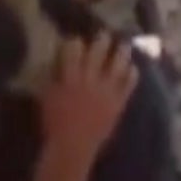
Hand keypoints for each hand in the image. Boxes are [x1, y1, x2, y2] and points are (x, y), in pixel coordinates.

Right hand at [36, 37, 140, 169]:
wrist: (73, 147)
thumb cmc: (55, 123)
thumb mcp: (47, 96)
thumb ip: (54, 76)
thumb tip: (59, 61)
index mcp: (69, 77)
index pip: (74, 49)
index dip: (76, 42)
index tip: (77, 40)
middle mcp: (90, 79)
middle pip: (99, 51)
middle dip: (102, 39)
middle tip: (105, 34)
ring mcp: (107, 90)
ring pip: (118, 63)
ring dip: (122, 52)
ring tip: (124, 45)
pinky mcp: (118, 102)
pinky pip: (129, 83)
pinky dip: (132, 73)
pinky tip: (133, 68)